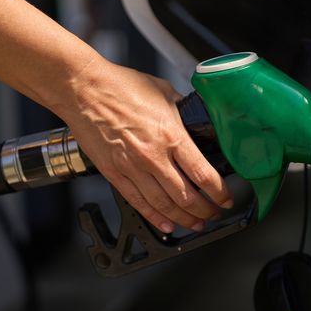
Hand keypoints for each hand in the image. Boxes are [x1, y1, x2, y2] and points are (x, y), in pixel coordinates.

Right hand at [59, 59, 232, 233]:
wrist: (84, 90)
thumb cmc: (120, 86)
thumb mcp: (164, 92)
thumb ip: (182, 110)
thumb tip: (195, 120)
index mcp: (170, 135)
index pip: (203, 174)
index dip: (219, 191)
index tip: (226, 197)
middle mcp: (153, 156)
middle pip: (187, 196)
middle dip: (206, 210)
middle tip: (215, 213)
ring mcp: (132, 168)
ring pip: (164, 205)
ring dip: (184, 219)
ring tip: (196, 223)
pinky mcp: (114, 174)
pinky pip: (138, 203)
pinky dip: (155, 218)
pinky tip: (166, 224)